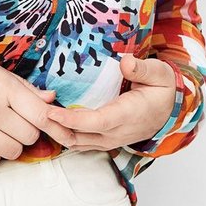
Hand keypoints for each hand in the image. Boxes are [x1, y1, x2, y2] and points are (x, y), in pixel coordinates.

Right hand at [0, 48, 76, 165]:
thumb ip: (23, 87)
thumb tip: (51, 99)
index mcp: (4, 88)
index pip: (41, 115)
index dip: (56, 126)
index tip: (63, 133)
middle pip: (30, 137)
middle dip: (28, 132)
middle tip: (16, 122)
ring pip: (13, 152)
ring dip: (11, 145)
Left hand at [45, 55, 176, 151]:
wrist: (171, 110)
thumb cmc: (163, 90)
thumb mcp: (159, 73)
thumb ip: (142, 68)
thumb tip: (125, 62)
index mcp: (128, 115)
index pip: (96, 122)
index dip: (72, 120)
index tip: (52, 113)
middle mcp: (118, 132)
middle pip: (81, 137)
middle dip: (56, 128)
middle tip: (34, 112)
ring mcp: (111, 140)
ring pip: (78, 144)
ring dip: (58, 134)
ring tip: (39, 118)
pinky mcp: (107, 141)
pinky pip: (82, 144)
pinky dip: (66, 135)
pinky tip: (53, 124)